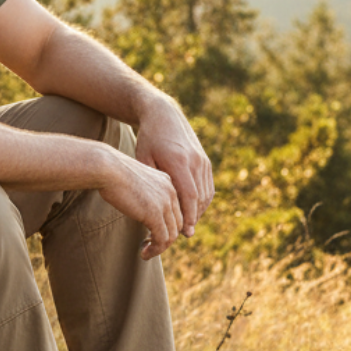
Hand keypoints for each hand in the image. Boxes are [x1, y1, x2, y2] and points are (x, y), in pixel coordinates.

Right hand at [98, 150, 190, 258]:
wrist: (107, 168)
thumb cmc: (112, 172)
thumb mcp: (134, 181)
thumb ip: (143, 193)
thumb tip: (142, 209)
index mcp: (167, 182)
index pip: (176, 210)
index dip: (167, 224)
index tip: (152, 234)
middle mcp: (170, 192)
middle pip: (177, 223)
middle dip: (165, 238)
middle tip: (149, 245)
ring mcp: (164, 204)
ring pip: (172, 234)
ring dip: (160, 248)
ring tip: (146, 252)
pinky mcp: (155, 215)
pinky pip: (162, 239)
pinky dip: (154, 250)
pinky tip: (143, 253)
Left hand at [132, 98, 213, 240]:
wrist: (164, 115)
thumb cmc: (148, 139)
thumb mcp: (143, 157)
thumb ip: (151, 180)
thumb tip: (154, 207)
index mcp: (179, 161)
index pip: (189, 195)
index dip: (189, 216)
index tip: (184, 233)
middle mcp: (195, 161)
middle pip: (199, 197)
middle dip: (193, 218)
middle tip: (184, 235)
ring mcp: (202, 160)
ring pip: (205, 193)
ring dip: (198, 211)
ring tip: (187, 226)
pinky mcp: (205, 160)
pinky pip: (208, 186)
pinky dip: (202, 201)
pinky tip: (193, 211)